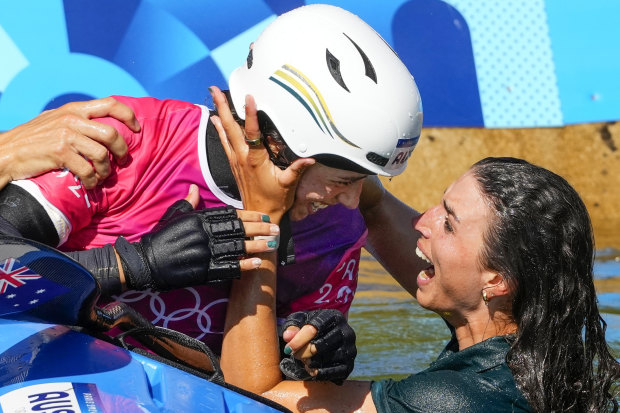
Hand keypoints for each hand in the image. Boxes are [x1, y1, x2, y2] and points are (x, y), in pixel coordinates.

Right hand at [0, 97, 139, 189]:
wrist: (7, 151)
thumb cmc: (34, 138)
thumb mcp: (56, 120)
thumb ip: (77, 119)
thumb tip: (103, 123)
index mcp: (74, 109)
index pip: (110, 104)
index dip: (129, 116)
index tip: (137, 129)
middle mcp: (72, 119)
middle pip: (112, 133)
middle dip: (122, 150)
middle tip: (122, 161)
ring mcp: (65, 136)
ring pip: (102, 154)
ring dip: (106, 170)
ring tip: (102, 176)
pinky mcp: (60, 153)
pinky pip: (88, 170)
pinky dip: (93, 181)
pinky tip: (90, 184)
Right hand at [114, 185, 280, 290]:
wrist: (144, 263)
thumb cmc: (160, 238)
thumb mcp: (173, 216)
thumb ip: (188, 203)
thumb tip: (194, 188)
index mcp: (198, 218)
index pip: (230, 214)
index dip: (250, 215)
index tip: (264, 216)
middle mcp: (203, 233)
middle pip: (238, 230)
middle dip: (259, 229)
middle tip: (277, 230)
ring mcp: (203, 252)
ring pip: (236, 248)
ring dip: (256, 246)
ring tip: (272, 245)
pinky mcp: (201, 271)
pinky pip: (226, 267)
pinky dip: (242, 266)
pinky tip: (257, 264)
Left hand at [209, 86, 313, 222]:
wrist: (259, 214)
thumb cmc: (275, 200)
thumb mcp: (288, 184)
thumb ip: (297, 169)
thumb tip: (310, 158)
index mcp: (255, 159)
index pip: (252, 133)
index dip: (251, 114)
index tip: (249, 98)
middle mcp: (242, 157)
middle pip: (231, 127)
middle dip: (223, 107)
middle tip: (214, 89)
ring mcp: (236, 160)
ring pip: (225, 132)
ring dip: (219, 114)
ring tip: (213, 96)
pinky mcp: (234, 164)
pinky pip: (225, 142)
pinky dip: (219, 130)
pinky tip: (215, 120)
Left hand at [279, 309, 356, 384]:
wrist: (330, 338)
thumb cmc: (312, 328)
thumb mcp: (301, 322)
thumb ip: (292, 327)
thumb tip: (288, 336)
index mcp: (334, 316)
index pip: (314, 328)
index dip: (299, 340)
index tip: (288, 349)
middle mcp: (346, 331)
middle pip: (319, 345)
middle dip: (302, 353)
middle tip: (295, 355)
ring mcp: (350, 348)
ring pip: (326, 359)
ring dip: (310, 363)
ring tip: (304, 361)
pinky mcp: (350, 364)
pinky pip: (333, 372)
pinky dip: (320, 373)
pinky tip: (312, 370)